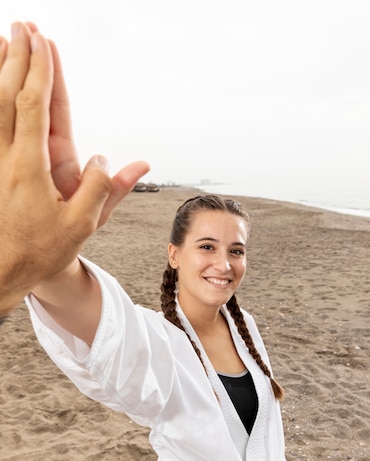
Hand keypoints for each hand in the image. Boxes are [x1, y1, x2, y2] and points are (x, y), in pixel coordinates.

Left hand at [0, 23, 148, 315]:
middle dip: (15, 57)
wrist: (4, 272)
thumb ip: (100, 192)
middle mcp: (7, 158)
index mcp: (30, 167)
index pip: (34, 106)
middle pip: (6, 95)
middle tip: (22, 26)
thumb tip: (106, 160)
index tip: (42, 41)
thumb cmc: (43, 250)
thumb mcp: (82, 227)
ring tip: (1, 40)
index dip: (39, 71)